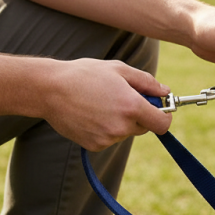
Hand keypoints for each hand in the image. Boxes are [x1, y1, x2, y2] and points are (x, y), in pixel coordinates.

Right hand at [41, 58, 172, 150]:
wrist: (49, 89)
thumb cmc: (85, 74)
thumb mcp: (119, 69)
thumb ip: (147, 82)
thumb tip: (165, 91)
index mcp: (132, 107)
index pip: (163, 124)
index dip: (164, 116)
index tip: (159, 108)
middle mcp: (121, 126)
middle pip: (144, 127)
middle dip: (139, 115)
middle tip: (122, 98)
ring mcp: (107, 138)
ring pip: (126, 132)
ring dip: (121, 121)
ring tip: (101, 102)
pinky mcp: (94, 145)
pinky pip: (110, 138)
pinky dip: (106, 128)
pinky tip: (91, 113)